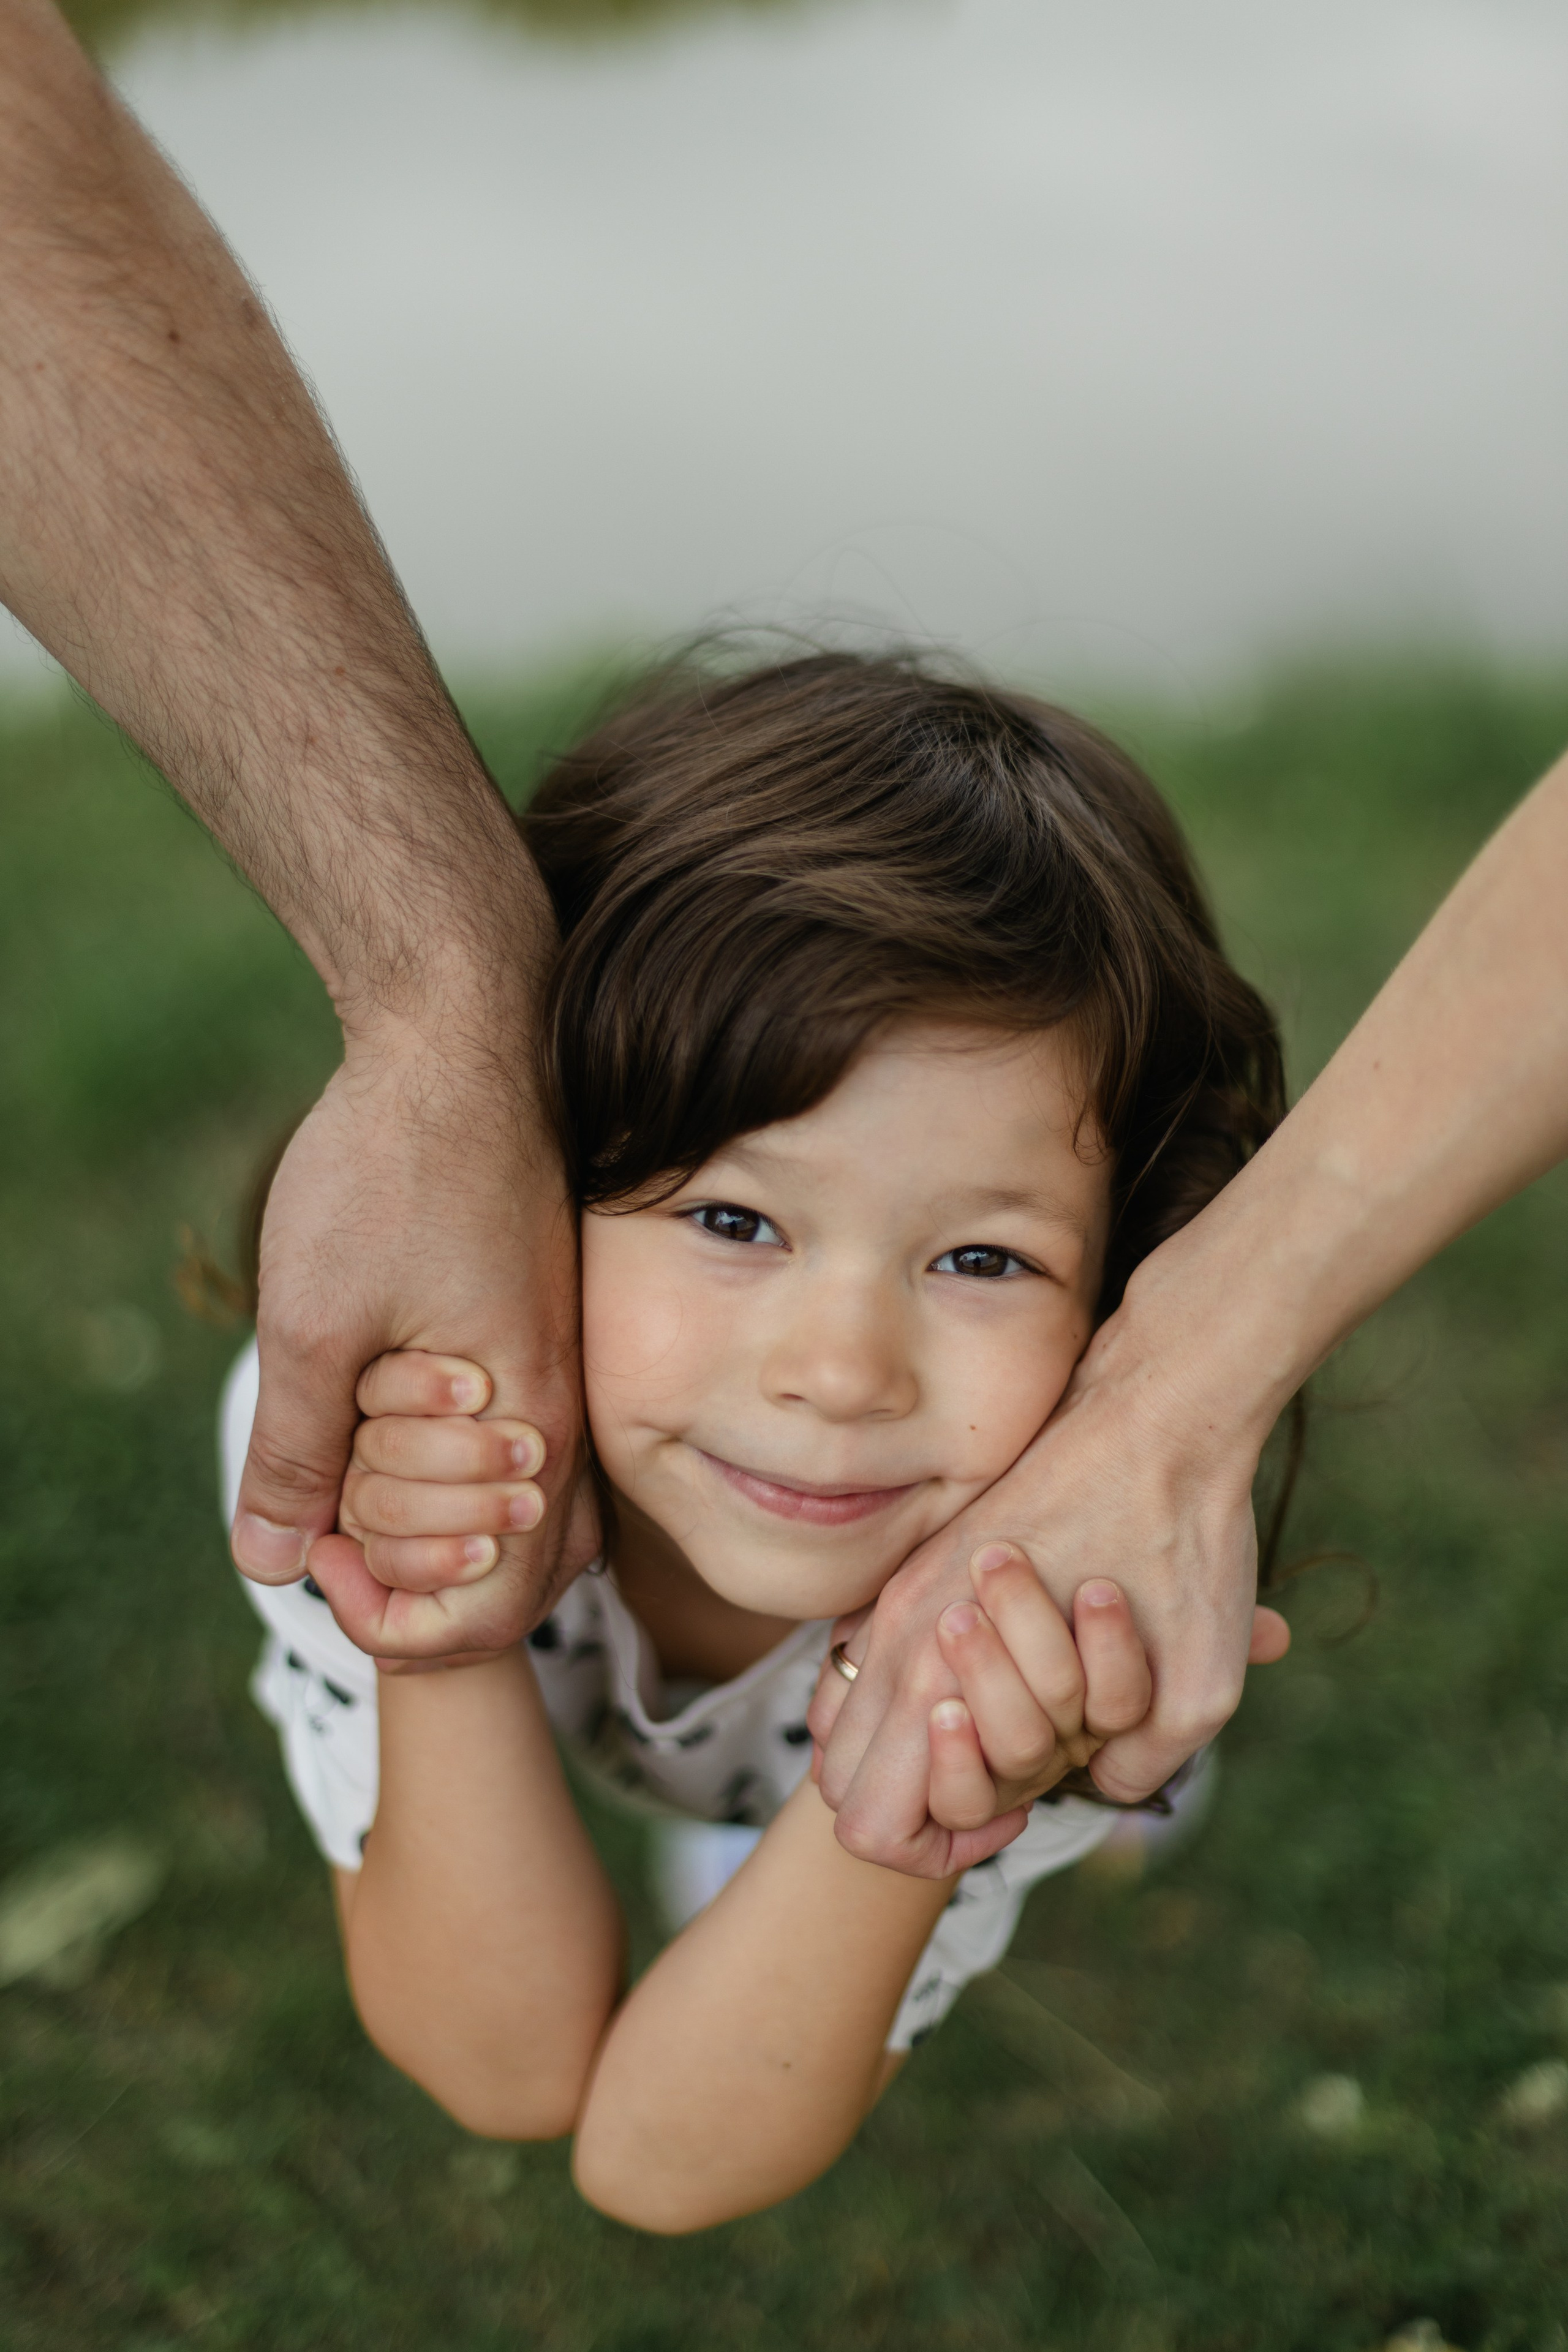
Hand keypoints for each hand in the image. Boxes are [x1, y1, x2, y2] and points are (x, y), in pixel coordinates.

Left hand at [230, 1026, 597, 1659]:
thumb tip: (270, 1566)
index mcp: (527, 1423)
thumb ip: (294, 1453)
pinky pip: (521, 1455)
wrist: (464, 1038)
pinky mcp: (544, 1335)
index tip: (312, 1553)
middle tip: (324, 1505)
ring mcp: (563, 1371)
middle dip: (406, 1569)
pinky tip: (390, 1426)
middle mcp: (566, 1410)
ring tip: (351, 1463)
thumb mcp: (312, 1321)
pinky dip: (453, 1471)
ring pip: (524, 1521)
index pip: (490, 1606)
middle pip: (516, 1580)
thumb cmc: (391, 1168)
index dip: (386, 1613)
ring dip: (430, 1521)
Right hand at [811, 1280, 1291, 1872]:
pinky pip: (872, 1655)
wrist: (1164, 1415)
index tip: (1016, 1807)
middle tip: (1018, 1777)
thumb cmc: (1185, 1549)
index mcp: (940, 1673)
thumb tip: (1099, 1782)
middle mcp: (899, 1632)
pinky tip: (998, 1673)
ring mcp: (902, 1591)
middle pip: (843, 1777)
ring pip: (848, 1713)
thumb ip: (1138, 1768)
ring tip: (1012, 1721)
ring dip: (919, 1741)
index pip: (868, 1823)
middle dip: (922, 1801)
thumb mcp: (1200, 1692)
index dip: (935, 1845)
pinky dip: (917, 1690)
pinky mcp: (923, 1559)